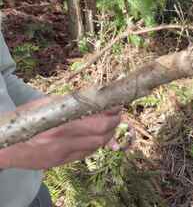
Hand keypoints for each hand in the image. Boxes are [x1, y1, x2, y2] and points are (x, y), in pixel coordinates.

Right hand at [0, 97, 121, 169]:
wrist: (4, 147)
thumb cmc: (23, 120)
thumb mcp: (44, 105)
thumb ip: (69, 102)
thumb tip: (93, 95)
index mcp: (59, 124)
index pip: (97, 120)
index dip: (111, 113)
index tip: (118, 104)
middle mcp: (63, 141)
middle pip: (102, 134)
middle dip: (114, 122)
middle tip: (117, 113)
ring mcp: (63, 153)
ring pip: (97, 145)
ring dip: (107, 133)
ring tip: (109, 122)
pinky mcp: (61, 162)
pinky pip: (86, 153)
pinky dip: (95, 143)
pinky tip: (96, 135)